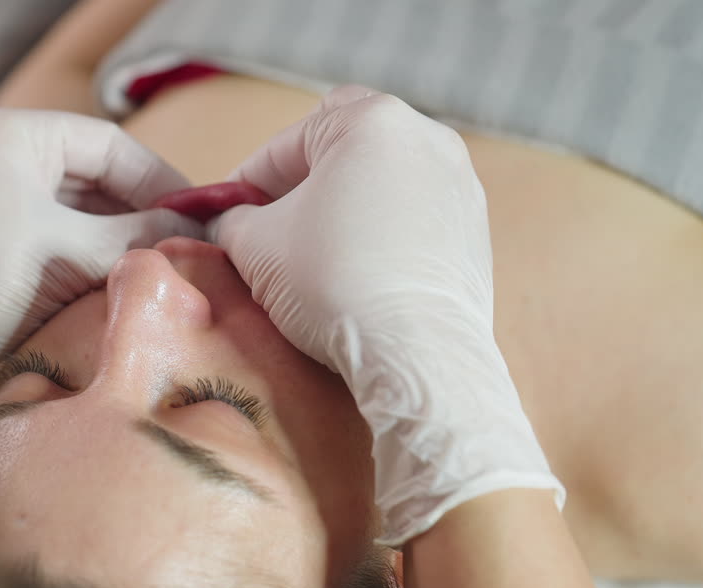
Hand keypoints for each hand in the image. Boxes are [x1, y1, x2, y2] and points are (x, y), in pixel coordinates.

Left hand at [0, 107, 200, 398]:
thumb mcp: (64, 251)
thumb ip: (133, 236)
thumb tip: (193, 233)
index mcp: (10, 135)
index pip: (106, 143)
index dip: (158, 178)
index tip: (200, 213)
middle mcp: (1, 158)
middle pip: (96, 176)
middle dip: (143, 212)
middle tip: (192, 246)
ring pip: (81, 212)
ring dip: (123, 240)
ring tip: (168, 267)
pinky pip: (60, 241)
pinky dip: (95, 260)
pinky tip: (128, 283)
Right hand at [211, 86, 562, 544]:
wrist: (415, 352)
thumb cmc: (332, 283)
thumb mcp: (254, 244)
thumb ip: (232, 220)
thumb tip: (230, 222)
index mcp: (372, 120)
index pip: (288, 141)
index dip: (248, 179)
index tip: (227, 215)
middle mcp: (427, 137)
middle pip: (343, 150)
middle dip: (301, 186)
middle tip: (270, 229)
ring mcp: (460, 185)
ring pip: (382, 183)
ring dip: (343, 209)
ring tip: (313, 257)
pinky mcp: (475, 232)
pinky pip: (414, 219)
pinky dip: (382, 235)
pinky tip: (358, 276)